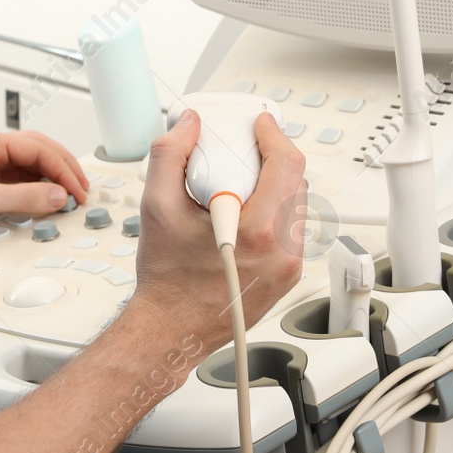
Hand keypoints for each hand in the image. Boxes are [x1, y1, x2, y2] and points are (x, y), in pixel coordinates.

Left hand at [0, 129, 89, 241]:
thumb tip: (57, 196)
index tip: (76, 189)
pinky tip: (46, 199)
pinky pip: (19, 181)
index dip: (62, 168)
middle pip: (38, 151)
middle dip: (63, 169)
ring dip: (52, 179)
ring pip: (30, 166)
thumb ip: (23, 198)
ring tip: (68, 195)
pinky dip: (37, 189)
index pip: (37, 148)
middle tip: (81, 190)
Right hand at [125, 109, 305, 356]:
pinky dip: (272, 212)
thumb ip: (170, 154)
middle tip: (242, 152)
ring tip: (237, 186)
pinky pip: (291, 229)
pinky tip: (241, 215)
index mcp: (258, 231)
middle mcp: (283, 251)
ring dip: (273, 186)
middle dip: (271, 159)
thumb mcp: (157, 206)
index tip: (260, 124)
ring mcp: (289, 266)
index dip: (273, 135)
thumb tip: (189, 125)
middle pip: (296, 181)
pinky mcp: (288, 276)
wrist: (171, 328)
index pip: (287, 164)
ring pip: (296, 205)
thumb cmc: (167, 280)